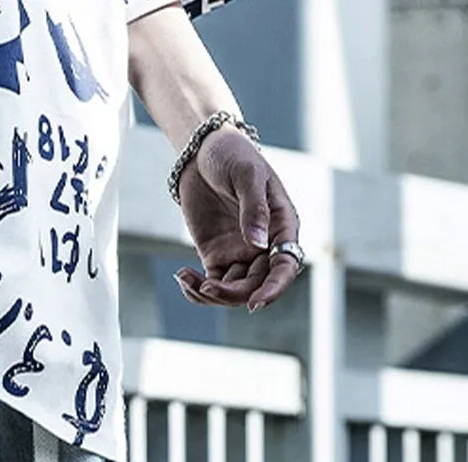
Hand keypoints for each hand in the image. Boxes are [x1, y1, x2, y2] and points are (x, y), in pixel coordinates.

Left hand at [173, 128, 301, 313]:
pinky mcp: (216, 256)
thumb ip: (253, 209)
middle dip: (232, 295)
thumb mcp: (246, 176)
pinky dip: (196, 288)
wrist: (203, 151)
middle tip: (207, 287)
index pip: (285, 266)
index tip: (255, 304)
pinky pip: (211, 283)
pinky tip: (182, 276)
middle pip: (256, 285)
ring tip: (186, 279)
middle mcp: (264, 245)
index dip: (273, 289)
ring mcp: (240, 253)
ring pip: (232, 291)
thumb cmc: (233, 155)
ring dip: (210, 295)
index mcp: (281, 226)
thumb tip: (258, 244)